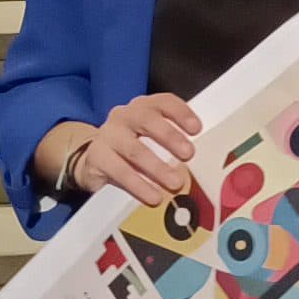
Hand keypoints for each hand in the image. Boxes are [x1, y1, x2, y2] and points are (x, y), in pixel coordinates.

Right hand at [53, 94, 205, 210]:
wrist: (94, 161)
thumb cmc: (133, 148)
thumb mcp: (151, 139)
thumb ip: (173, 144)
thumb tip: (204, 164)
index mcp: (143, 107)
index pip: (163, 102)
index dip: (181, 113)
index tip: (196, 129)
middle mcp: (124, 116)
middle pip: (147, 120)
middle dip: (170, 136)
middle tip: (189, 154)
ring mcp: (108, 135)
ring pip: (134, 149)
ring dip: (157, 167)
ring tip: (175, 183)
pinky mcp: (97, 157)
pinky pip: (119, 171)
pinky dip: (138, 185)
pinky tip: (153, 197)